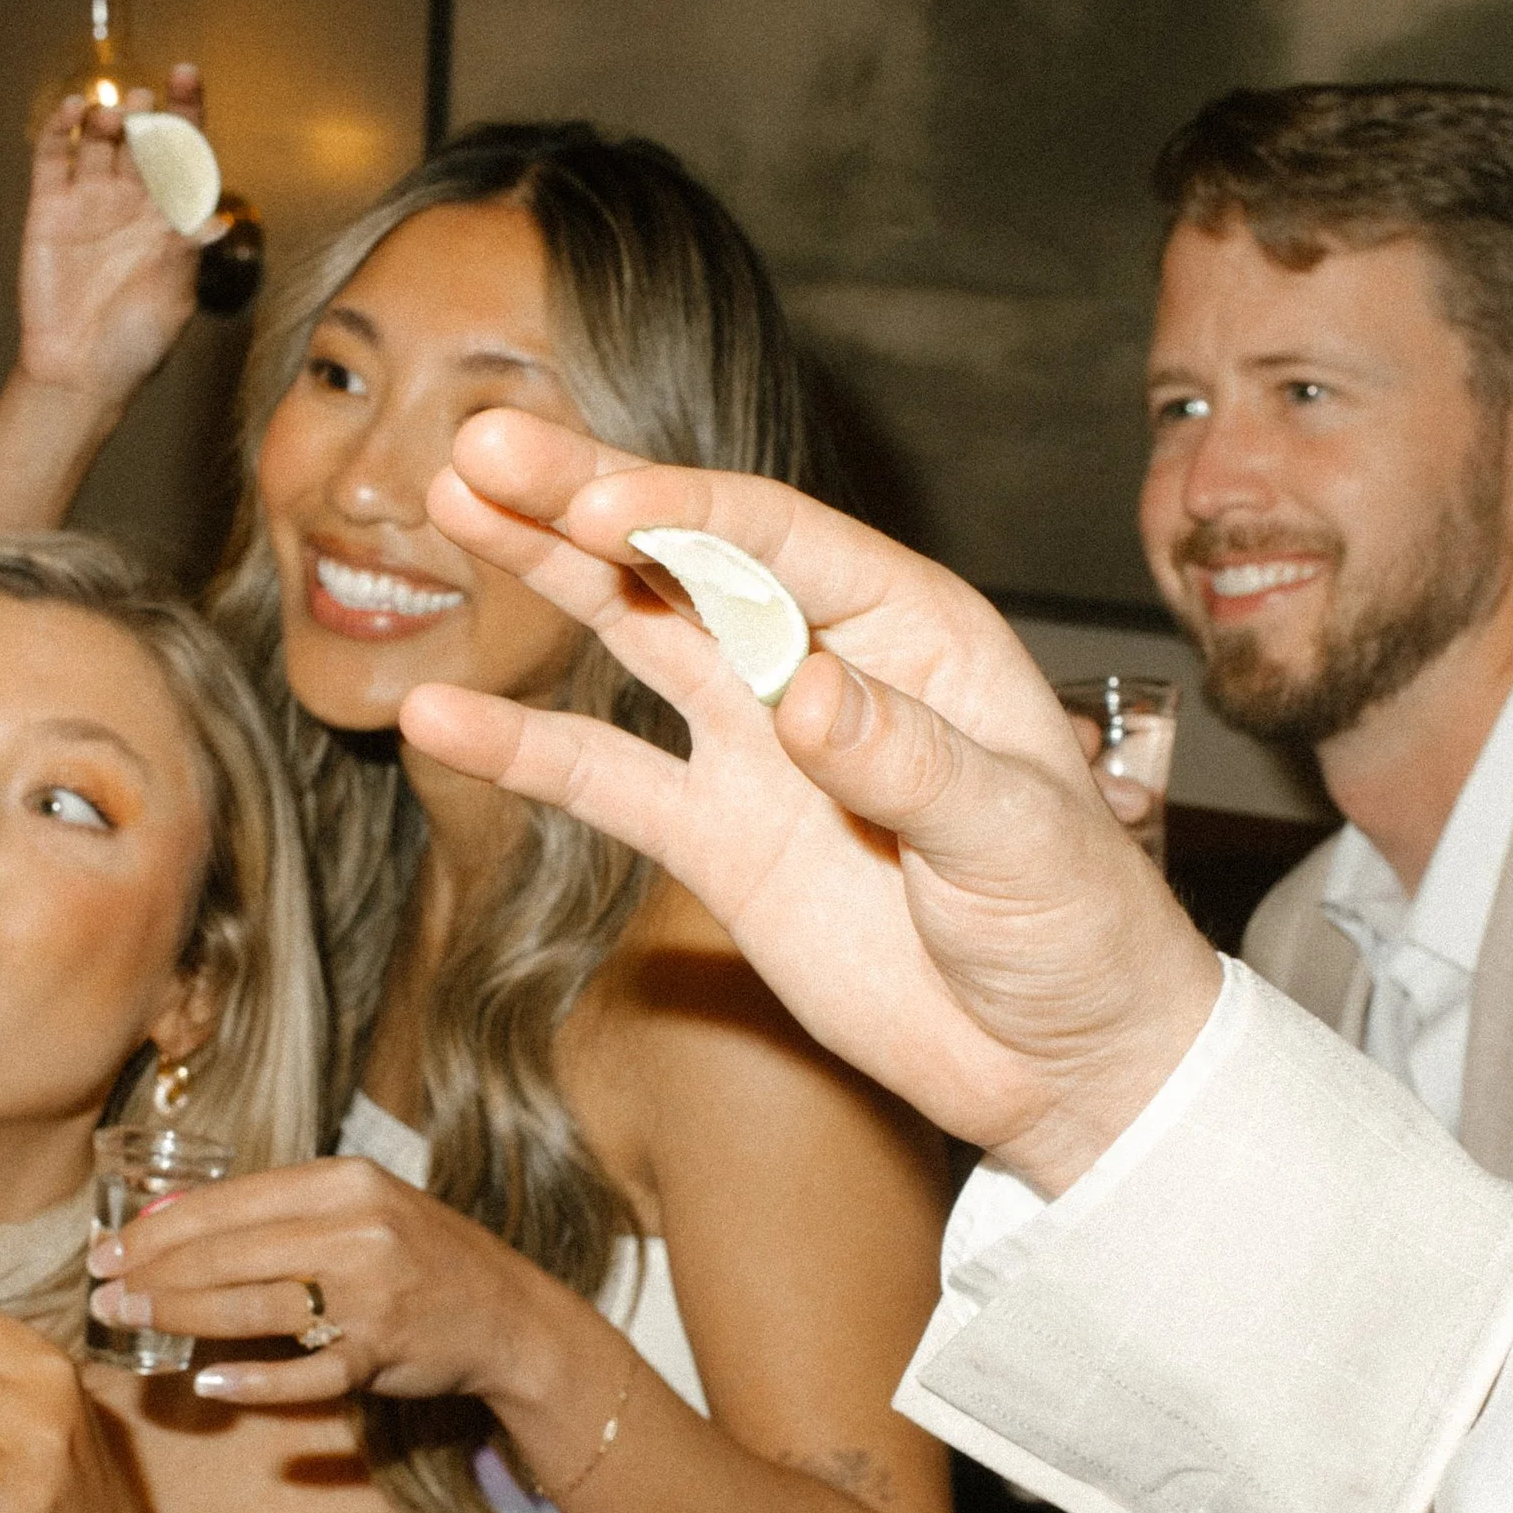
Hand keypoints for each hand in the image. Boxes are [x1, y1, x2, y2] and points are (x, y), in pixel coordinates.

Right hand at [15, 66, 220, 406]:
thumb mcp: (173, 297)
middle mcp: (132, 203)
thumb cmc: (134, 343)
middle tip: (143, 105)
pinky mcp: (49, 211)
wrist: (77, 373)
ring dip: (107, 118)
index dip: (186, 111)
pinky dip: (59, 131)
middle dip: (145, 113)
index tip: (185, 76)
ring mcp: (90, 203)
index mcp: (170, 218)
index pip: (183, 152)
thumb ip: (186, 251)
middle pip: (141, 138)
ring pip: (99, 140)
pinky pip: (53, 159)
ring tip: (114, 115)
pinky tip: (70, 111)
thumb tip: (216, 218)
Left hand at [87, 1157, 556, 1409]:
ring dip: (179, 1317)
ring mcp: (370, 1296)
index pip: (228, 1201)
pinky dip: (250, 1380)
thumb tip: (169, 1222)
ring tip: (129, 1322)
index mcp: (344, 1181)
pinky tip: (206, 1381)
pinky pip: (301, 1374)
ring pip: (252, 1307)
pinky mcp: (379, 1355)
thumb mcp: (358, 1207)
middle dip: (152, 1274)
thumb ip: (279, 1212)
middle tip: (101, 1293)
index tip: (107, 1249)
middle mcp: (357, 1230)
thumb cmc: (416, 1254)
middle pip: (228, 1254)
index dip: (156, 1227)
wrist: (506, 1312)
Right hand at [402, 415, 1220, 1195]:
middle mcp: (821, 660)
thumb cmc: (1078, 927)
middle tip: (478, 450)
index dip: (683, 515)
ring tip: (448, 509)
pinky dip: (522, 750)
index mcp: (911, 628)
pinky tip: (434, 717)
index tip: (596, 505)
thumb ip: (908, 763)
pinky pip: (606, 781)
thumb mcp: (1018, 838)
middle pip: (685, 559)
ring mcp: (760, 745)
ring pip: (633, 633)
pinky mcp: (716, 836)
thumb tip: (806, 697)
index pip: (780, 542)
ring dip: (543, 575)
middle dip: (581, 500)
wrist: (1060, 1062)